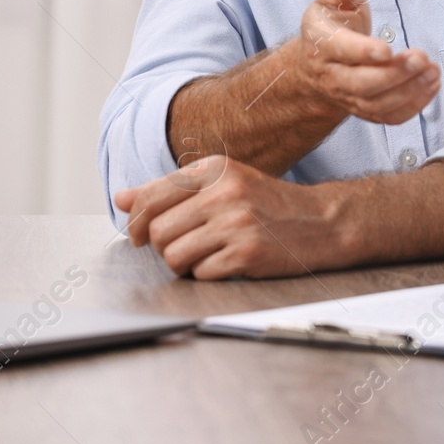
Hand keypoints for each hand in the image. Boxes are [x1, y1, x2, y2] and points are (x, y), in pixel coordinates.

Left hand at [113, 156, 348, 278]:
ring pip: (173, 256)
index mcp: (215, 169)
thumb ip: (170, 190)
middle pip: (157, 231)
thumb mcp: (222, 184)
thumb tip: (121, 199)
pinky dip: (208, 274)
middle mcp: (225, 192)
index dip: (136, 222)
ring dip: (183, 264)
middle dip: (163, 247)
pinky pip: (201, 274)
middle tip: (185, 247)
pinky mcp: (247, 252)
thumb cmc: (268, 204)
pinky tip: (227, 262)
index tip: (140, 235)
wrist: (321, 222)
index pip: (150, 198)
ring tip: (206, 255)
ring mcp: (237, 222)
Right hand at [294, 0, 441, 124]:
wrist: (316, 66)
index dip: (363, 52)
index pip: (342, 51)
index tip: (388, 49)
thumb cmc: (332, 26)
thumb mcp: (333, 0)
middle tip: (422, 58)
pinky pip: (389, 117)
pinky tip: (432, 86)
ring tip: (433, 71)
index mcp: (322, 44)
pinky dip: (413, 106)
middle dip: (395, 74)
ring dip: (409, 91)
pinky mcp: (366, 111)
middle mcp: (333, 76)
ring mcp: (349, 97)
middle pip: (363, 84)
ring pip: (379, 104)